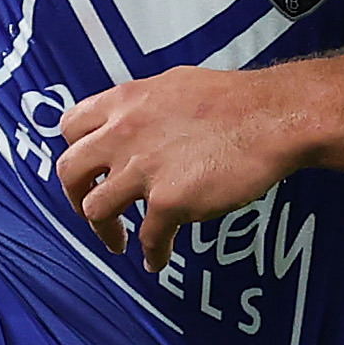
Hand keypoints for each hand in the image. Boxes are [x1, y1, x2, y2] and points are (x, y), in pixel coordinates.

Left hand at [52, 69, 295, 270]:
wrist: (272, 117)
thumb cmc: (236, 100)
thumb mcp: (173, 85)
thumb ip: (143, 106)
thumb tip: (134, 119)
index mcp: (125, 102)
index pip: (71, 126)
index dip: (75, 151)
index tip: (85, 168)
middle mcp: (124, 133)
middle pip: (70, 171)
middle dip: (74, 197)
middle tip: (87, 209)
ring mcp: (143, 169)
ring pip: (96, 210)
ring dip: (105, 231)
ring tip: (118, 241)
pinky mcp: (169, 201)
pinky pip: (148, 238)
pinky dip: (152, 253)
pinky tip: (157, 259)